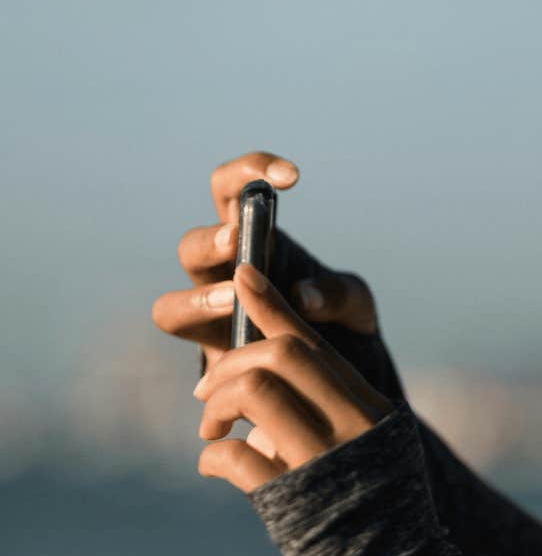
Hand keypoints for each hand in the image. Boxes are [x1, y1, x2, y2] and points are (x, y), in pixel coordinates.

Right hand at [151, 151, 385, 410]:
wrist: (338, 384)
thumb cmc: (341, 328)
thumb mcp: (356, 307)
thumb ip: (339, 295)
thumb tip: (302, 296)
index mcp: (253, 242)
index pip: (231, 191)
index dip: (251, 172)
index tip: (292, 177)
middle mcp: (220, 276)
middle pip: (191, 246)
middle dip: (212, 241)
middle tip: (238, 239)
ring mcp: (208, 320)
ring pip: (170, 307)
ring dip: (198, 300)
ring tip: (233, 300)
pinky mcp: (209, 361)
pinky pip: (188, 349)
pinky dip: (212, 352)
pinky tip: (244, 358)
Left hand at [192, 260, 395, 492]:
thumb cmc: (380, 517)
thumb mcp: (368, 454)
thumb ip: (329, 419)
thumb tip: (266, 398)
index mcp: (369, 410)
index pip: (314, 341)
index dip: (271, 304)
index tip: (241, 272)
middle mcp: (353, 426)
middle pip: (282, 354)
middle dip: (231, 360)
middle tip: (208, 391)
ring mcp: (327, 461)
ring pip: (256, 389)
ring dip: (219, 402)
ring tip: (210, 427)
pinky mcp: (297, 499)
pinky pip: (235, 457)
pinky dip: (215, 457)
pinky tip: (214, 467)